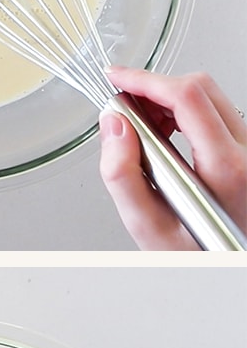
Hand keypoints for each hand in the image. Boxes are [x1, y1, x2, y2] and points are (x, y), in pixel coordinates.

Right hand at [99, 68, 246, 249]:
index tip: (118, 79)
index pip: (187, 97)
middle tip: (124, 107)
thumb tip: (113, 126)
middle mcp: (246, 152)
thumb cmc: (194, 257)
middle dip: (156, 89)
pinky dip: (184, 115)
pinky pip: (215, 114)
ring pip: (210, 98)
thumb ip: (122, 176)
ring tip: (142, 131)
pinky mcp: (244, 151)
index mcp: (225, 168)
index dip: (146, 81)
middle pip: (202, 88)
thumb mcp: (148, 227)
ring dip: (169, 102)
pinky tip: (164, 139)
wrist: (224, 269)